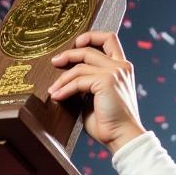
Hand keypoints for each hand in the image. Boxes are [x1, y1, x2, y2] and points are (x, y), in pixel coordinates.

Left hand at [48, 32, 145, 152]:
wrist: (122, 137)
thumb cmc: (109, 124)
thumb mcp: (96, 98)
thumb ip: (87, 85)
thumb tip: (66, 80)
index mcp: (122, 68)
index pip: (109, 39)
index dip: (91, 36)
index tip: (76, 44)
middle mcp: (120, 66)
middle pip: (89, 48)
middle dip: (69, 53)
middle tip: (55, 62)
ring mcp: (114, 72)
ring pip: (80, 65)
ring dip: (62, 78)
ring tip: (53, 90)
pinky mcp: (106, 81)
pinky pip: (78, 81)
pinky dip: (65, 89)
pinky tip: (57, 97)